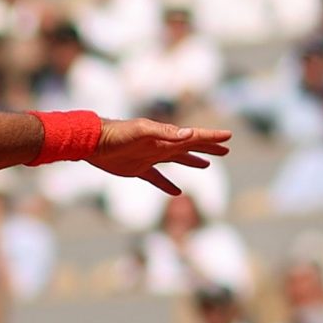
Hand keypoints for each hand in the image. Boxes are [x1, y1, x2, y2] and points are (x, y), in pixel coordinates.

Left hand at [89, 119, 231, 196]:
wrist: (93, 143)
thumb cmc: (117, 134)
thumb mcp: (142, 131)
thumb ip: (164, 132)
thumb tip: (189, 134)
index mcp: (166, 136)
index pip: (194, 136)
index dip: (211, 136)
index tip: (229, 136)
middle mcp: (161, 145)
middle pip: (190, 147)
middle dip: (208, 148)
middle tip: (226, 150)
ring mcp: (150, 157)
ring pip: (177, 160)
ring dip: (192, 161)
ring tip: (206, 165)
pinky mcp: (138, 169)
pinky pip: (157, 178)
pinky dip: (167, 184)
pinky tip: (177, 192)